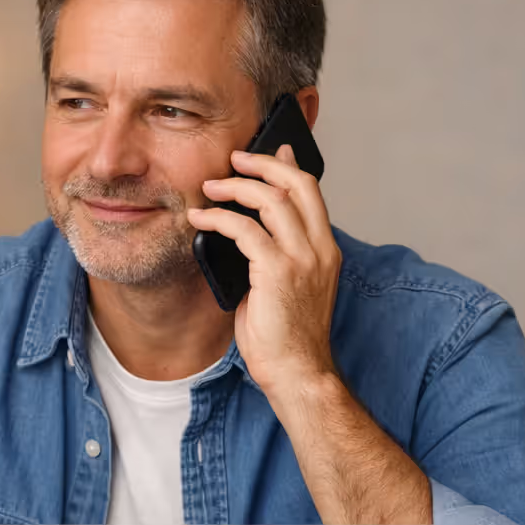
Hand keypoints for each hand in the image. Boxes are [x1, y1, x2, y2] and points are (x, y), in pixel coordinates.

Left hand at [187, 145, 342, 400]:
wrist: (297, 373)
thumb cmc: (287, 337)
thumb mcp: (286, 286)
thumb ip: (274, 253)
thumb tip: (251, 228)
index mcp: (325, 250)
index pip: (311, 191)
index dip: (288, 166)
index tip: (270, 151)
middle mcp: (319, 248)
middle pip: (296, 183)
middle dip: (263, 163)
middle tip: (234, 159)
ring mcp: (302, 258)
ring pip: (271, 199)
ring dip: (235, 187)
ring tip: (210, 187)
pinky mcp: (278, 272)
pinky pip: (245, 229)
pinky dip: (218, 219)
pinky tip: (200, 221)